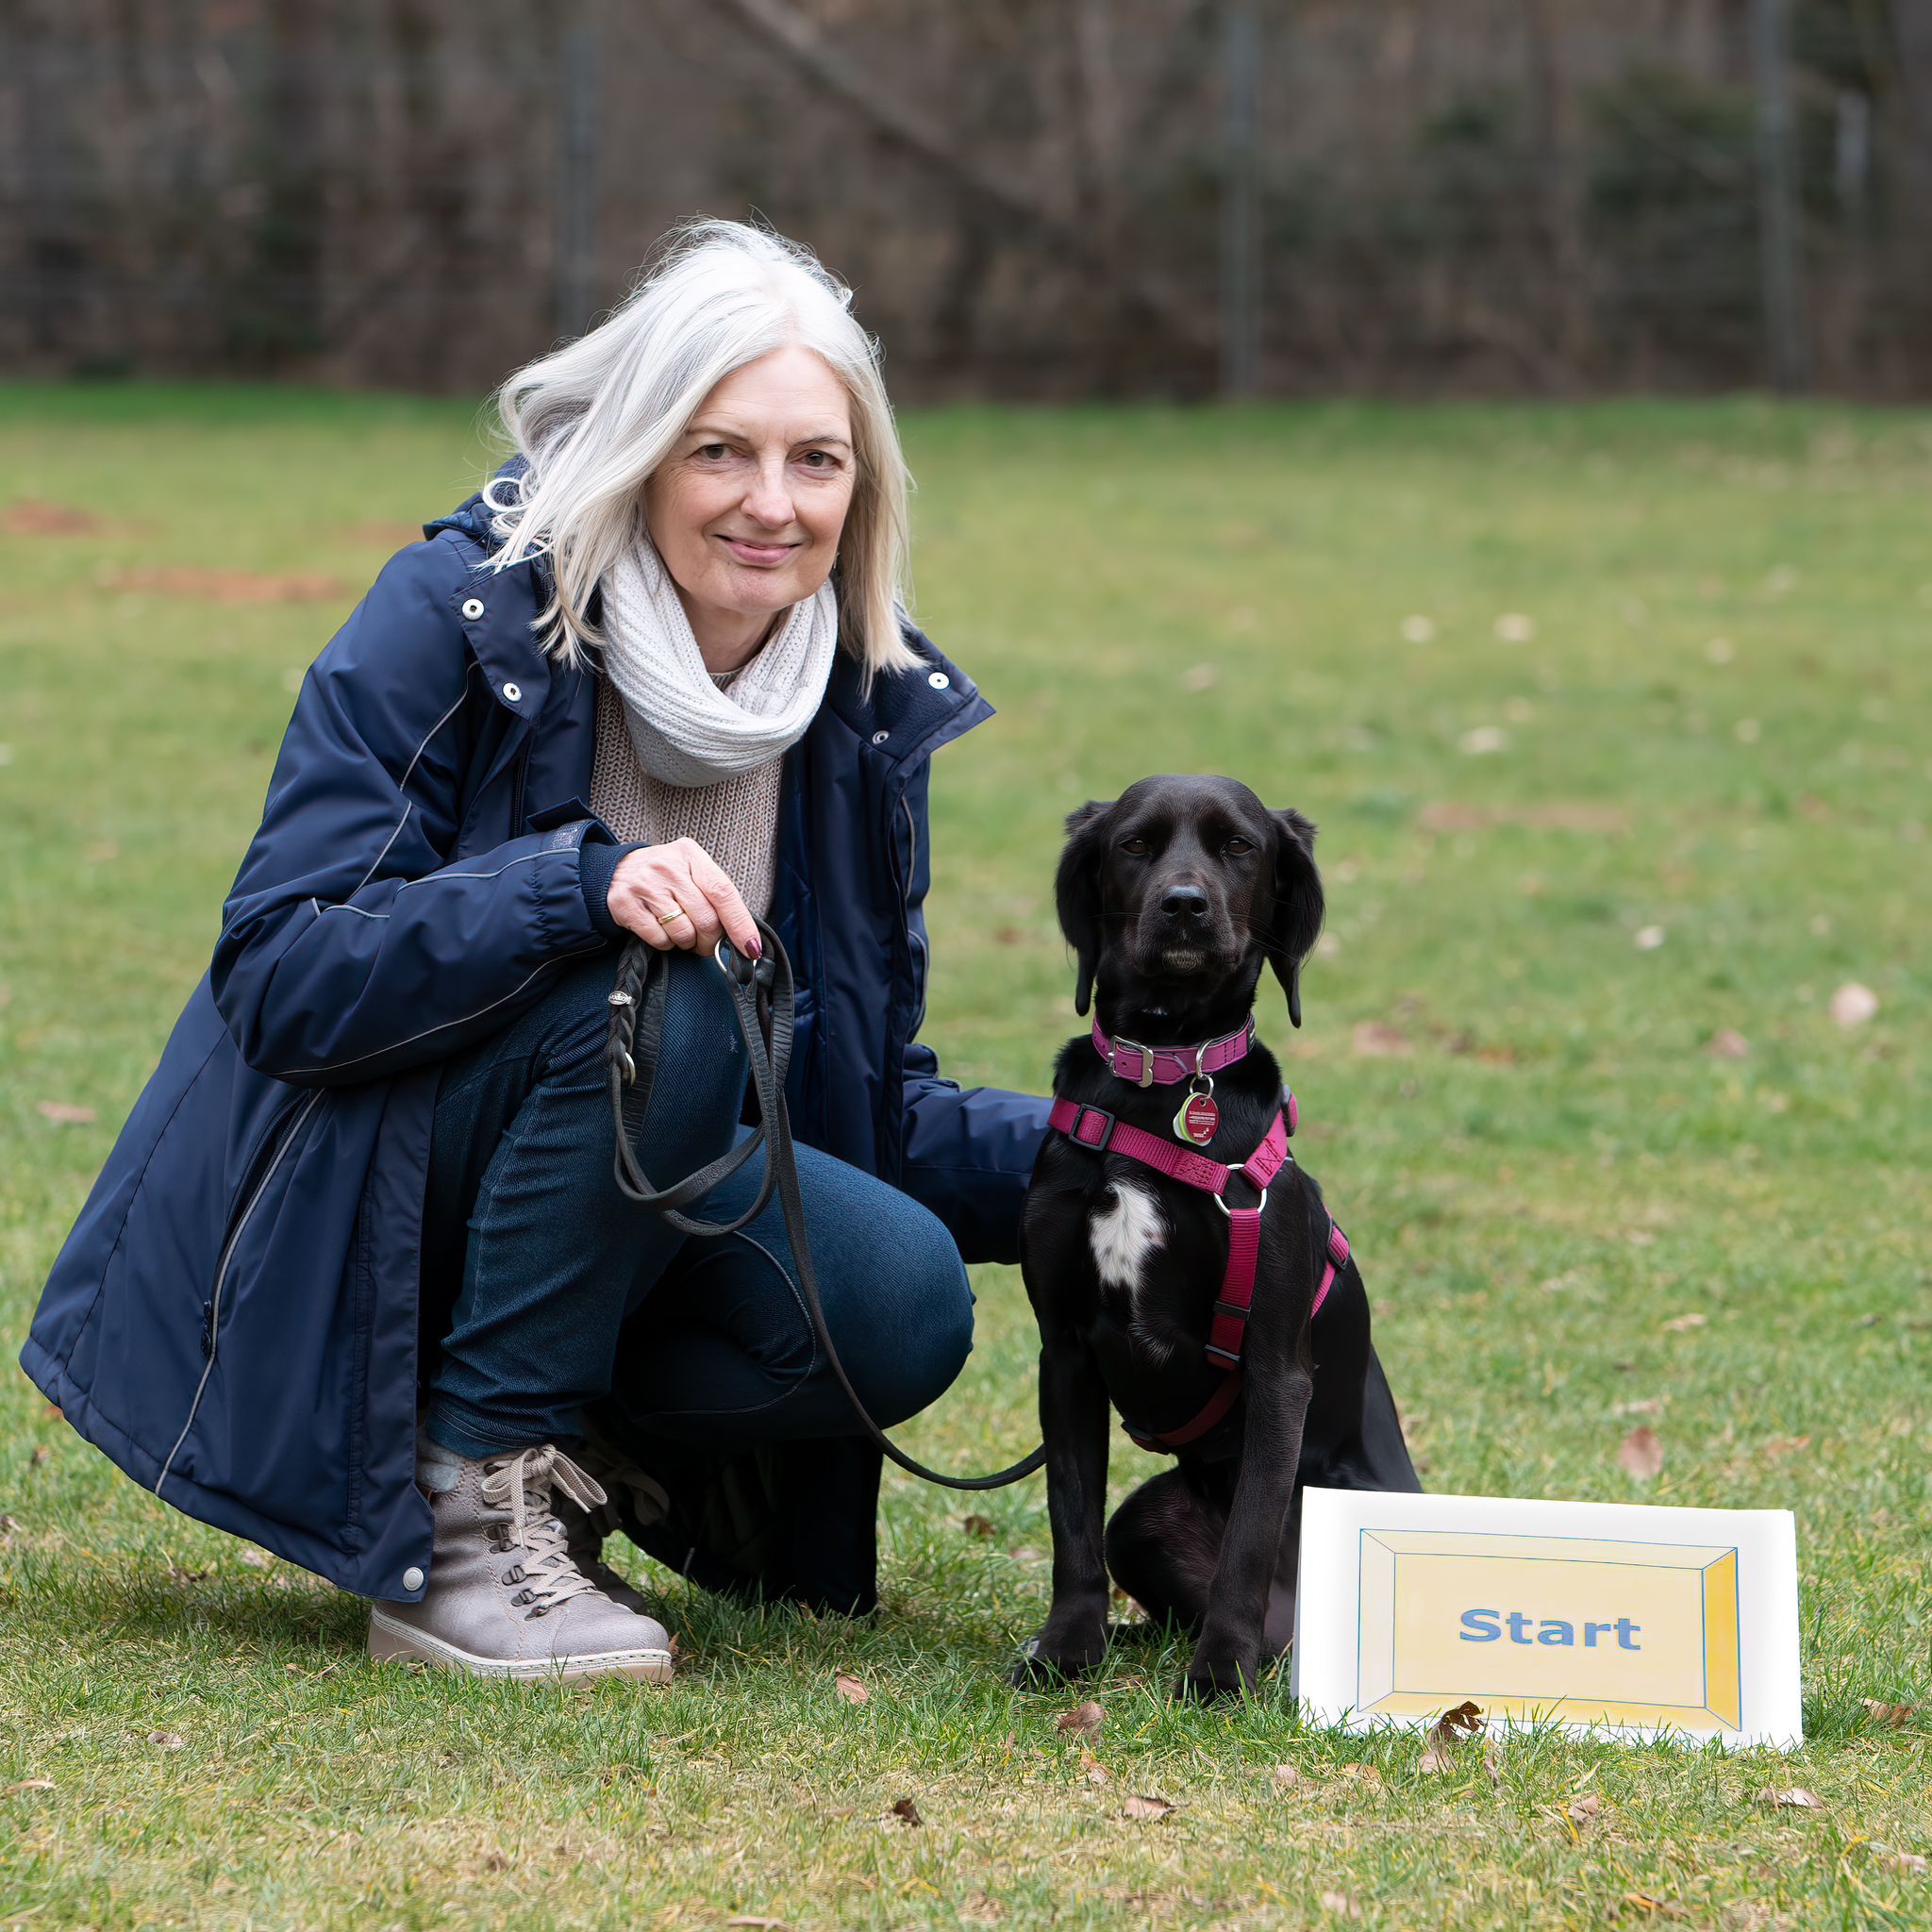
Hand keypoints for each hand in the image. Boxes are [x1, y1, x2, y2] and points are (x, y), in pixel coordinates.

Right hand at [605, 839, 759, 956]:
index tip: (751, 948)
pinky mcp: (625, 904)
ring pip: (684, 933)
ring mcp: (645, 885)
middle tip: (706, 943)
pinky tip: (661, 929)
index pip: (723, 892)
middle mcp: (668, 867)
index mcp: (691, 855)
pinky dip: (666, 943)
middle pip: (706, 919)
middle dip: (711, 941)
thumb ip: (715, 896)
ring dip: (687, 943)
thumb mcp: (691, 871)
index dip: (740, 924)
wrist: (615, 871)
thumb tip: (744, 938)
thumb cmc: (665, 877)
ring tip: (680, 931)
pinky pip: (660, 940)